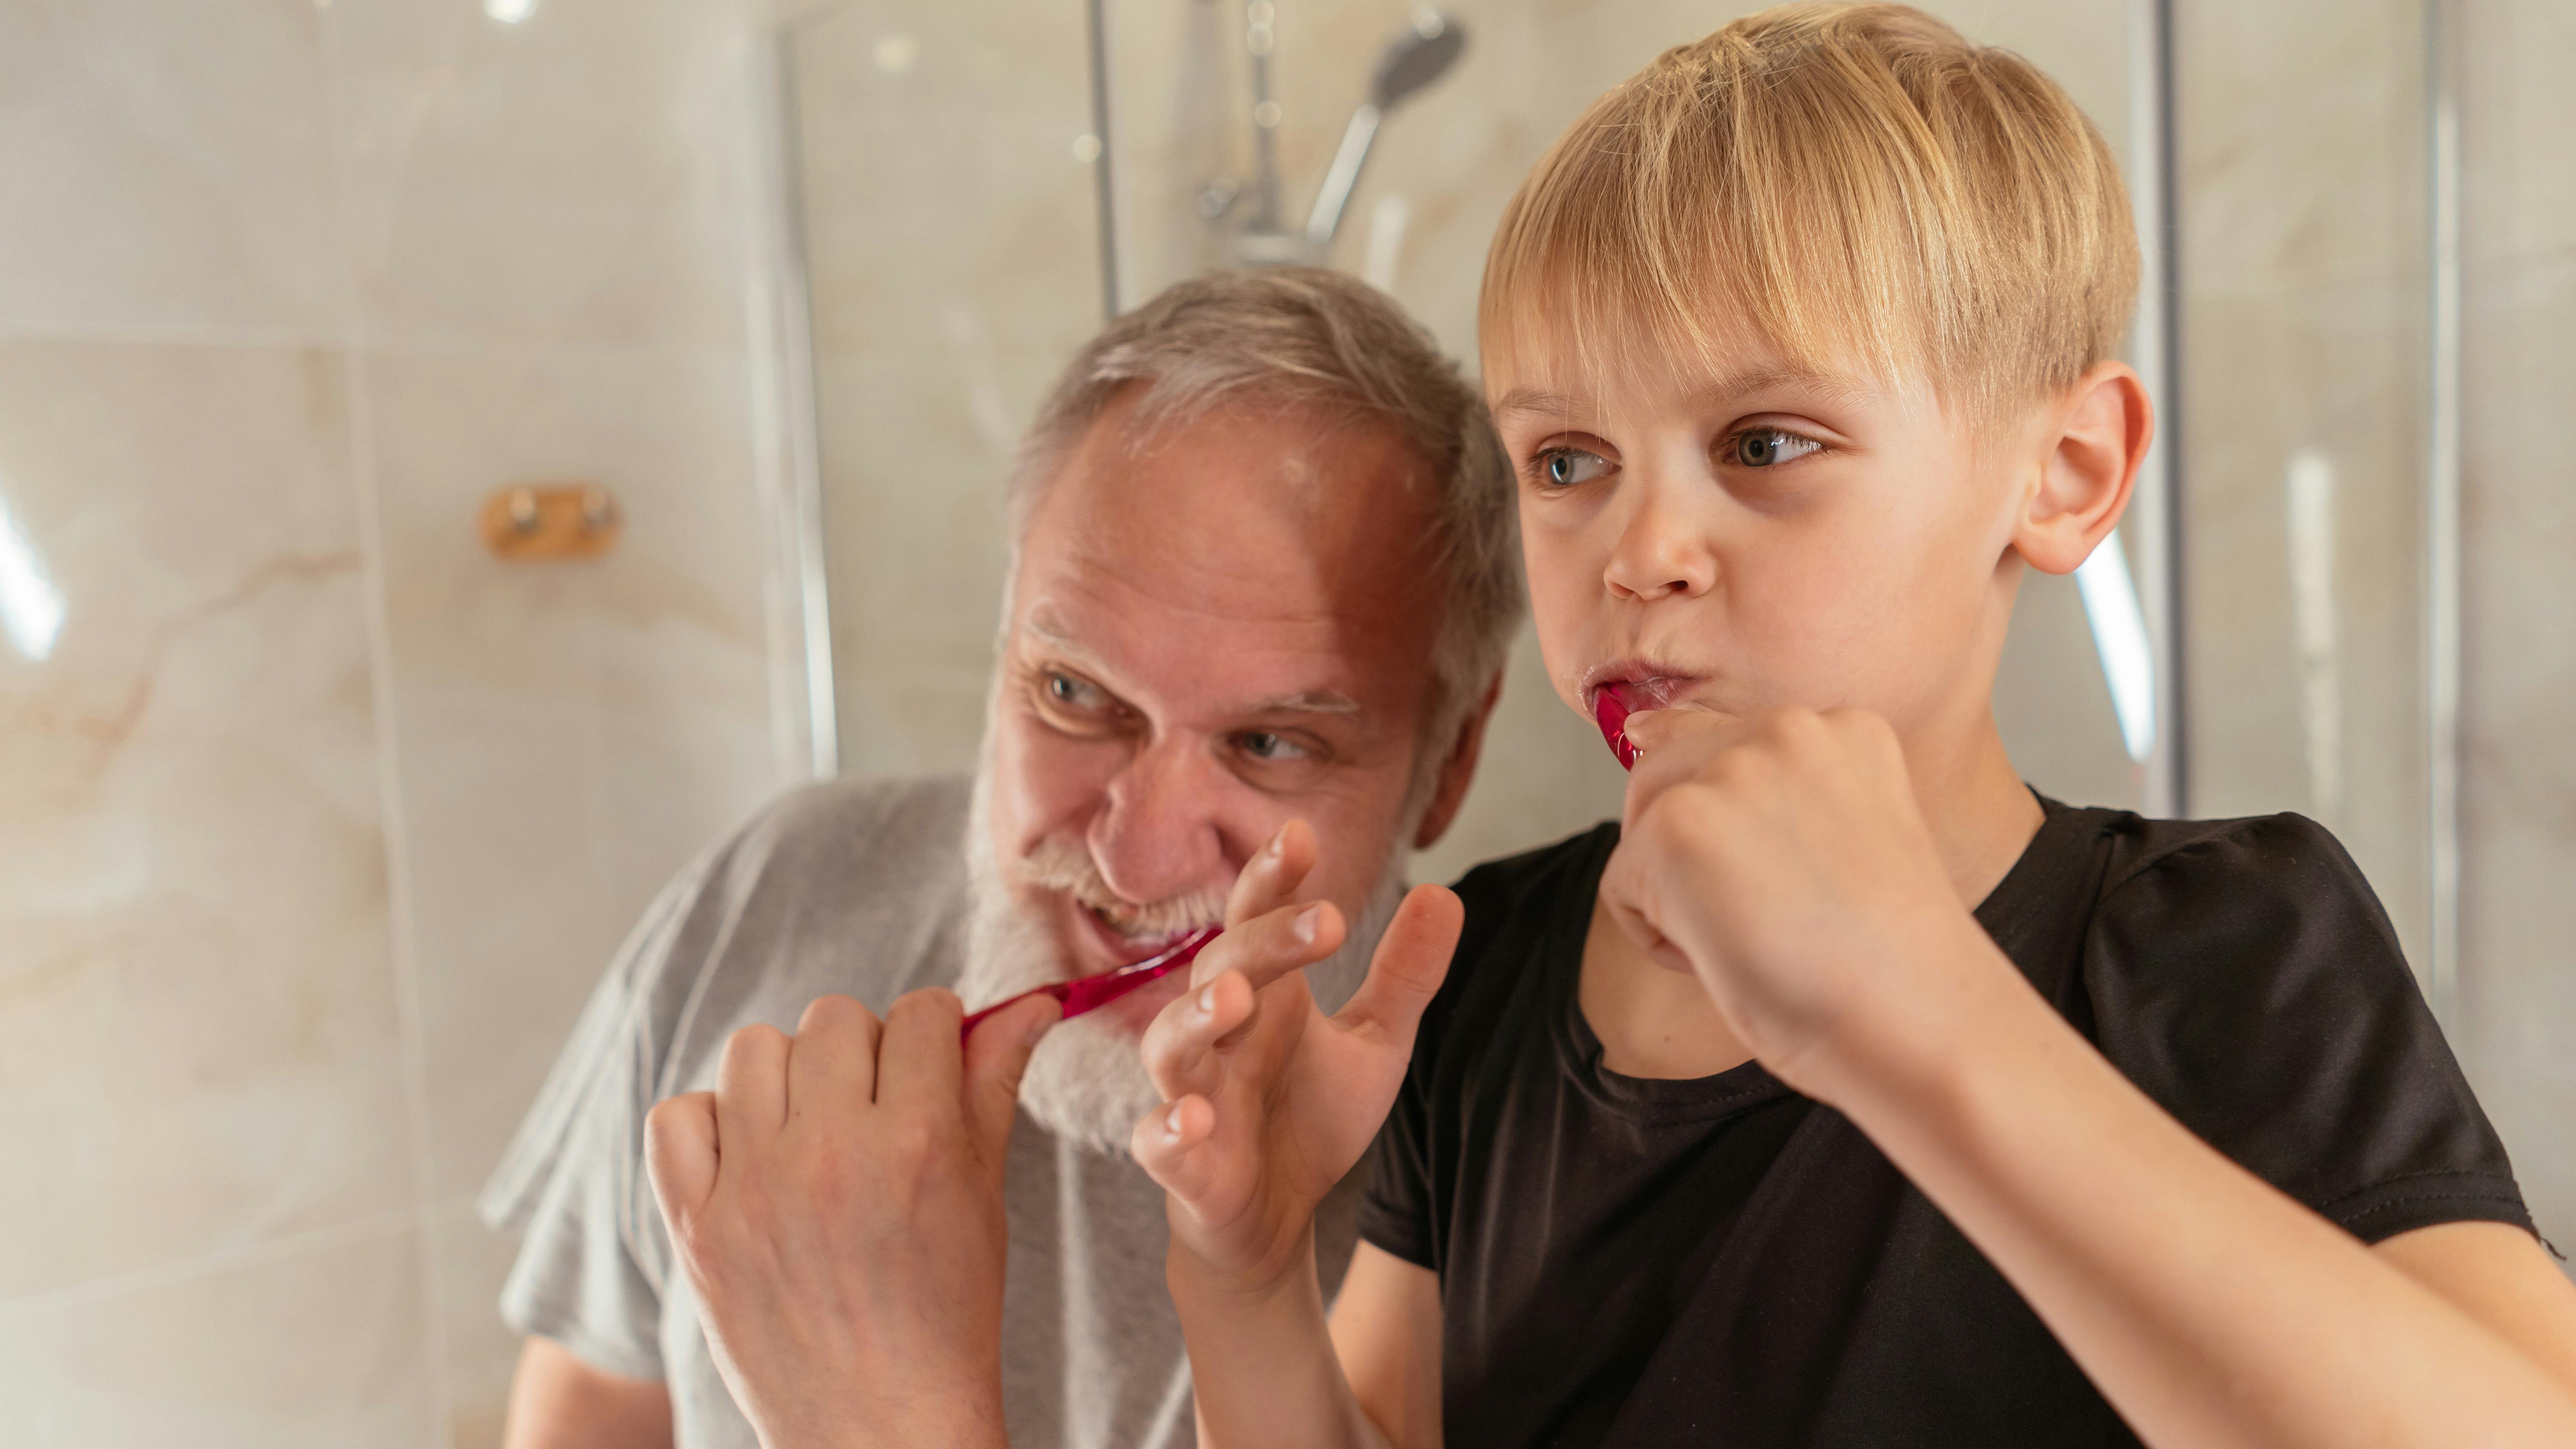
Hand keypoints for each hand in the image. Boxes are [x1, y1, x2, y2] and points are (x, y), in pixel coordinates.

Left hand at [643, 988, 1059, 1448]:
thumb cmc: (946, 1317)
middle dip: (863, 1052)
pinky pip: (678, 1115)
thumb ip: (993, 1086)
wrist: (879, 1429)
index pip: (920, 1012)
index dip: (933, 1030)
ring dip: (787, 1078)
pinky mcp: (696, 1227)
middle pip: (834, 1020)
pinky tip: (749, 1159)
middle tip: (874, 1108)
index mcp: (917, 1143)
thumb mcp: (983, 1197)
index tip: (931, 1062)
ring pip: (753, 1051)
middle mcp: (831, 1154)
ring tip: (810, 1130)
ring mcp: (753, 1190)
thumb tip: (1031, 1003)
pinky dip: (710, 1124)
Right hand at [1132, 820, 1462, 1292]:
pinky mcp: (1180, 1163)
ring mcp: (1191, 1095)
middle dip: (1262, 942)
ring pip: (1172, 1045)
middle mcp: (1219, 1034)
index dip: (1272, 877)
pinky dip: (1168, 1128)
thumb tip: (1445, 892)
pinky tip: (1192, 1117)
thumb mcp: (1375, 1044)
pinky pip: (1156, 1141)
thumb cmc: (1310, 1117)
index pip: (1256, 918)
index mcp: (1264, 995)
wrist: (1271, 1218)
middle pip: (1220, 968)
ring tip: (1236, 996)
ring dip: (1195, 1017)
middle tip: (1324, 921)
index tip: (1300, 834)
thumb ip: (1403, 975)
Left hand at [1600, 706, 2004, 1096]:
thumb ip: (1772, 792)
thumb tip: (1645, 734)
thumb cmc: (1887, 963)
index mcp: (1843, 729)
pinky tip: (1733, 961)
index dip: (1736, 833)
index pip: (1726, 749)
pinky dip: (1660, 940)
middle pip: (1668, 777)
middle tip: (1773, 921)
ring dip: (1674, 894)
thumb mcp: (1846, 839)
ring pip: (1642, 830)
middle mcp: (1788, 728)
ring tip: (1757, 938)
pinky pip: (1620, 886)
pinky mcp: (1677, 824)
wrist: (1920, 1023)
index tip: (1787, 884)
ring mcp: (1730, 770)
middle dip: (1689, 855)